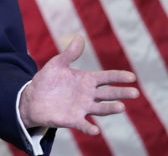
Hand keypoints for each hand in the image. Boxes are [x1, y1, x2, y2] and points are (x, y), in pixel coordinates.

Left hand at [19, 35, 138, 134]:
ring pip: (100, 109)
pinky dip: (89, 128)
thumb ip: (69, 54)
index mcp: (87, 80)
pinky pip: (83, 124)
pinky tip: (96, 130)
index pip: (106, 78)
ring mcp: (82, 108)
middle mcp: (88, 95)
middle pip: (108, 94)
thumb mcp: (57, 64)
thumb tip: (79, 37)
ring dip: (110, 109)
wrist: (32, 99)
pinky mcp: (72, 120)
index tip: (132, 77)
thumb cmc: (47, 81)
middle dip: (121, 93)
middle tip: (135, 93)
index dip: (119, 77)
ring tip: (121, 107)